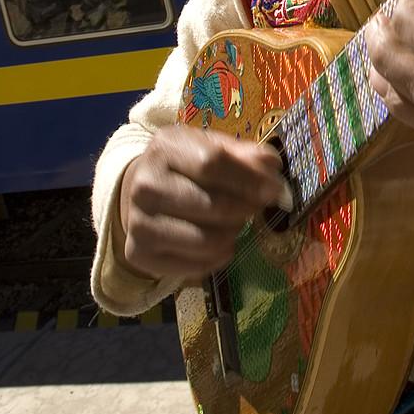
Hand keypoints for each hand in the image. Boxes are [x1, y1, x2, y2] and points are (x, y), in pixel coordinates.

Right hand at [117, 124, 284, 279]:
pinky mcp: (140, 253)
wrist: (140, 193)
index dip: (249, 178)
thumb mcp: (210, 147)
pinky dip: (218, 257)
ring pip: (207, 240)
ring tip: (234, 224)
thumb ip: (243, 154)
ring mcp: (139, 222)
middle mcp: (145, 185)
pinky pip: (197, 265)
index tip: (275, 189)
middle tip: (255, 208)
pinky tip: (220, 243)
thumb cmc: (186, 168)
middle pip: (213, 205)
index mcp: (165, 148)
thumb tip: (272, 165)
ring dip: (233, 234)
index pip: (212, 163)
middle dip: (245, 209)